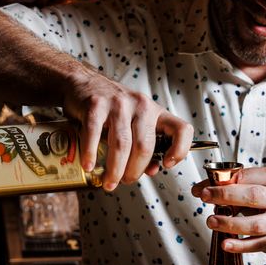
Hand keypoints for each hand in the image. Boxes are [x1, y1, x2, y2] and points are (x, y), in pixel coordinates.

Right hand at [63, 66, 193, 190]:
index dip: (180, 149)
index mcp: (156, 112)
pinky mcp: (96, 104)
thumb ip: (145, 146)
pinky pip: (95, 134)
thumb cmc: (112, 109)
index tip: (167, 164)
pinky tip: (89, 165)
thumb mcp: (135, 123)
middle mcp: (141, 106)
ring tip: (109, 182)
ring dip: (115, 169)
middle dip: (134, 171)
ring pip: (121, 144)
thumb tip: (151, 170)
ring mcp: (119, 104)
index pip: (181, 129)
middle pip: (144, 146)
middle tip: (125, 181)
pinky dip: (91, 153)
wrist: (83, 83)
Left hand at [191, 167, 265, 253]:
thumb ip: (237, 187)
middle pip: (253, 196)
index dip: (221, 182)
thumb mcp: (263, 187)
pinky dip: (241, 245)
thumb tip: (203, 188)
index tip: (202, 188)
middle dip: (226, 196)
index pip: (244, 177)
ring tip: (212, 221)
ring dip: (230, 223)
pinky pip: (259, 244)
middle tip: (205, 197)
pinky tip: (226, 244)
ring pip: (256, 223)